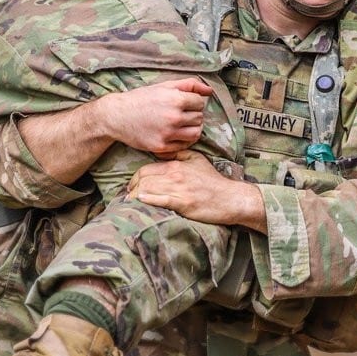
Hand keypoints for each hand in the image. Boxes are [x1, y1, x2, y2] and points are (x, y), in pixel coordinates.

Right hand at [97, 78, 212, 158]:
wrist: (117, 116)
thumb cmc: (141, 99)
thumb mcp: (164, 86)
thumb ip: (189, 84)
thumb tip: (209, 90)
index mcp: (175, 99)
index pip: (200, 103)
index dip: (194, 102)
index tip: (185, 104)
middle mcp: (173, 117)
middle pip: (199, 118)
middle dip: (193, 115)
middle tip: (182, 114)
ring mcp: (168, 134)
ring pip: (196, 133)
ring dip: (193, 128)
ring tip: (183, 125)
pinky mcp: (162, 146)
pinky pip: (184, 145)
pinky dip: (183, 140)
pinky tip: (175, 134)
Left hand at [128, 151, 266, 231]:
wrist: (230, 198)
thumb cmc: (213, 181)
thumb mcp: (197, 160)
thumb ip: (178, 154)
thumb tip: (161, 152)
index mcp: (176, 164)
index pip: (147, 169)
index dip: (134, 178)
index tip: (131, 186)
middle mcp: (175, 175)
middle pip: (144, 179)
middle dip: (131, 188)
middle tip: (127, 196)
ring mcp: (179, 189)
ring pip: (148, 189)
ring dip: (135, 196)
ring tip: (129, 202)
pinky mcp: (183, 203)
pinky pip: (160, 200)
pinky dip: (148, 200)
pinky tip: (141, 201)